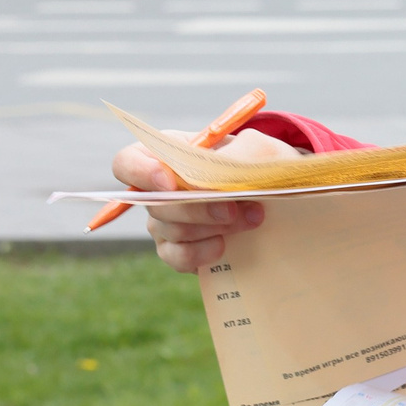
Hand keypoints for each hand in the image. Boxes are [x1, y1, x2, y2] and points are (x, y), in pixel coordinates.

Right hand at [110, 127, 301, 273]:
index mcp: (167, 155)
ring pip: (171, 230)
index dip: (141, 173)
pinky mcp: (180, 251)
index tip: (171, 182)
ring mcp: (166, 223)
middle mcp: (159, 191)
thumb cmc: (262, 164)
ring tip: (250, 218)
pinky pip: (178, 257)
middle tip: (233, 208)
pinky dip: (203, 252)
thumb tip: (216, 178)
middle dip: (196, 208)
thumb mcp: (259, 148)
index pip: (127, 163)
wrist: (278, 197)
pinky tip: (226, 245)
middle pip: (154, 204)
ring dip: (211, 226)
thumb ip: (239, 153)